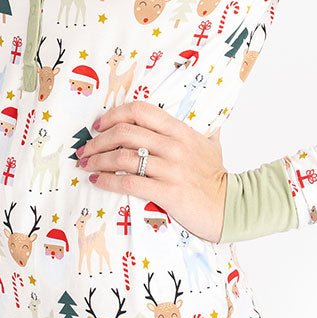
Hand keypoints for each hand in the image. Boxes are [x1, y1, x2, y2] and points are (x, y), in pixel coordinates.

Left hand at [77, 101, 227, 243]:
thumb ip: (204, 131)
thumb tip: (208, 123)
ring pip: (123, 157)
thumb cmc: (217, 177)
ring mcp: (170, 169)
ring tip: (86, 165)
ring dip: (98, 160)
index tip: (99, 124)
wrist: (231, 207)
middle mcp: (173, 146)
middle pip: (125, 132)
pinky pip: (128, 182)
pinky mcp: (167, 192)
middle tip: (85, 149)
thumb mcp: (211, 146)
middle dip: (98, 140)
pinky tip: (98, 180)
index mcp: (180, 130)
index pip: (140, 110)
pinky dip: (107, 180)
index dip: (114, 114)